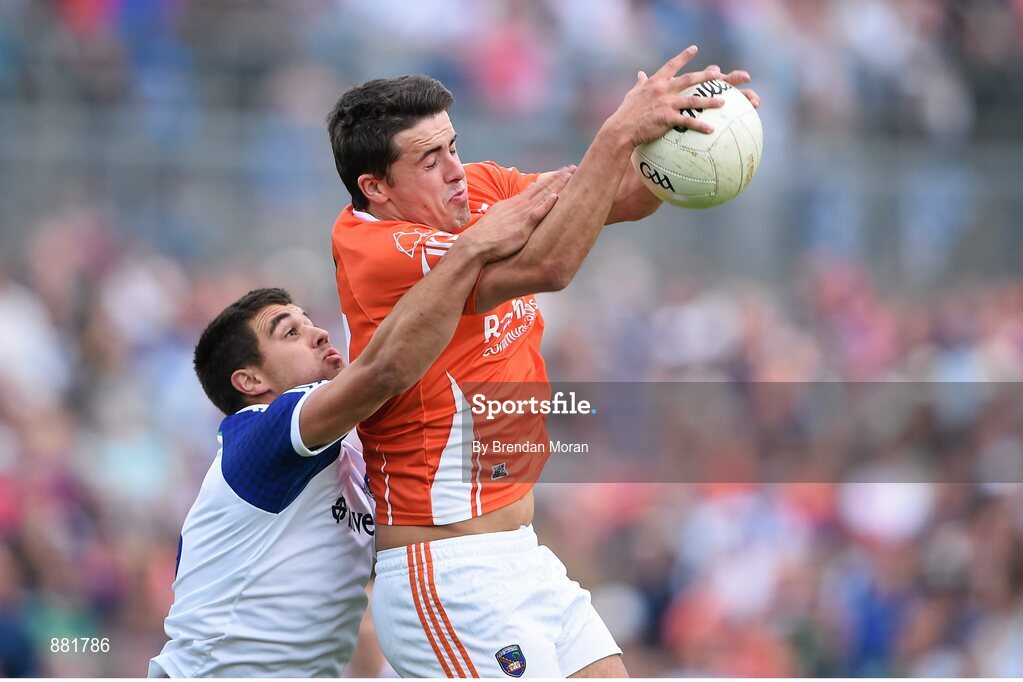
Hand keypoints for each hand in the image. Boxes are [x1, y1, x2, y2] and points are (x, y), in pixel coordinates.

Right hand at [463, 167, 574, 260]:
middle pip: (543, 188)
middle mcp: (520, 205)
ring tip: (571, 175)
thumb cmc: (487, 235)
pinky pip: (537, 213)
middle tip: (573, 167)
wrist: (475, 244)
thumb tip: (524, 195)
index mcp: (515, 203)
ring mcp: (521, 215)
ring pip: (543, 197)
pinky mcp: (522, 227)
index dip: (551, 179)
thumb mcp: (500, 214)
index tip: (563, 172)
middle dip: (559, 178)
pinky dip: (547, 204)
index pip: (537, 188)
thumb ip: (513, 206)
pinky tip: (556, 196)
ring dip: (557, 186)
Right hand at [607, 45, 752, 146]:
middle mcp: (663, 90)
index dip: (683, 56)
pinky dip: (700, 125)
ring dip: (709, 101)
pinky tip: (711, 129)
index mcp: (655, 82)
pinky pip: (688, 122)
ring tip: (723, 102)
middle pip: (689, 80)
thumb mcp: (632, 94)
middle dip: (705, 76)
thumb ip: (639, 83)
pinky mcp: (668, 119)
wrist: (622, 129)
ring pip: (693, 100)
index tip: (694, 48)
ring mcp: (666, 104)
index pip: (671, 65)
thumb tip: (640, 73)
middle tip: (718, 74)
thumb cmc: (625, 113)